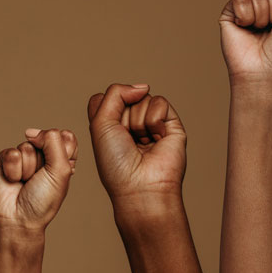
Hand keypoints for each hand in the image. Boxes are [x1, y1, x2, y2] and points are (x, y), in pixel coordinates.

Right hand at [0, 129, 76, 231]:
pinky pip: (10, 153)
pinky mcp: (5, 159)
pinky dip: (13, 170)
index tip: (57, 169)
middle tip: (39, 179)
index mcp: (61, 157)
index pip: (65, 135)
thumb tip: (31, 132)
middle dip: (42, 161)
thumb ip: (54, 141)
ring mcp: (23, 155)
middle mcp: (43, 154)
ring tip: (25, 182)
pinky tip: (13, 181)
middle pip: (44, 138)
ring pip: (26, 146)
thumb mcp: (61, 170)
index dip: (61, 150)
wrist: (18, 218)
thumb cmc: (43, 200)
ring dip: (27, 169)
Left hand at [87, 84, 186, 208]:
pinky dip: (154, 120)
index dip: (106, 110)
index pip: (107, 96)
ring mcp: (151, 122)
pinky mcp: (171, 123)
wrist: (140, 185)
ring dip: (137, 121)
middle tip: (126, 140)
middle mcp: (131, 121)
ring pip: (142, 97)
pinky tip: (156, 138)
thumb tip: (143, 87)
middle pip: (125, 95)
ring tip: (141, 142)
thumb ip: (115, 93)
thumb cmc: (116, 162)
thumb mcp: (100, 123)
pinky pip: (159, 102)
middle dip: (122, 117)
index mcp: (111, 123)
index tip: (108, 133)